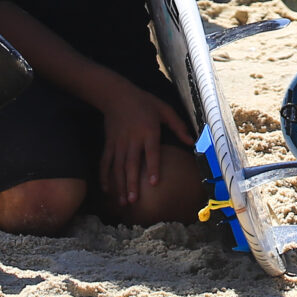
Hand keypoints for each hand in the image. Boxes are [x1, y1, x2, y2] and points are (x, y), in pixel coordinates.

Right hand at [97, 81, 187, 209]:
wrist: (117, 95)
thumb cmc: (144, 103)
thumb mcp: (164, 109)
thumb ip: (178, 125)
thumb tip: (192, 142)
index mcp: (148, 131)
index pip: (151, 152)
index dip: (153, 167)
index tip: (154, 183)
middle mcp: (132, 139)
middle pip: (132, 164)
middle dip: (132, 183)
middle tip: (134, 200)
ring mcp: (119, 143)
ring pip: (118, 167)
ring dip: (120, 185)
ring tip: (123, 201)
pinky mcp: (109, 144)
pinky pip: (105, 162)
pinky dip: (104, 176)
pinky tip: (107, 190)